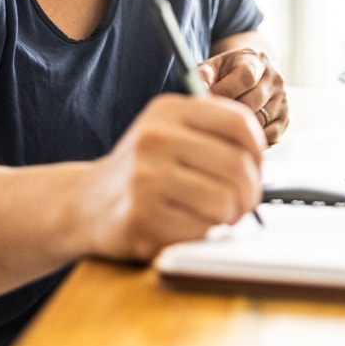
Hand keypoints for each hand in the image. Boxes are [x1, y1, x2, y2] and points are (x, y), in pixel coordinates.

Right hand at [87, 94, 264, 262]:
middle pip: (237, 166)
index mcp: (168, 110)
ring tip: (216, 217)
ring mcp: (145, 177)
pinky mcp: (141, 218)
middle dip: (251, 192)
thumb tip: (259, 160)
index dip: (259, 150)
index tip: (255, 167)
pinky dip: (203, 235)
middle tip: (244, 203)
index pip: (238, 123)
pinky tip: (188, 228)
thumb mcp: (168, 130)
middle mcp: (155, 137)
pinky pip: (200, 231)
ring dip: (229, 217)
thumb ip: (211, 132)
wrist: (85, 202)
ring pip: (224, 202)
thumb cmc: (141, 168)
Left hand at [200, 39, 288, 145]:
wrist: (253, 72)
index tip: (207, 100)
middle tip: (211, 117)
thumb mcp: (214, 66)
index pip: (246, 77)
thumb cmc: (228, 71)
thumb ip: (203, 76)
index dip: (225, 91)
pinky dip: (252, 138)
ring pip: (259, 121)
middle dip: (228, 112)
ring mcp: (282, 100)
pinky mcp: (285, 119)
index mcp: (257, 61)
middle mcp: (274, 79)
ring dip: (238, 127)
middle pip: (251, 103)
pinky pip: (269, 136)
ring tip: (222, 124)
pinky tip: (238, 132)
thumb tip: (199, 92)